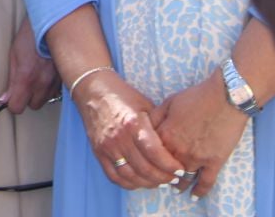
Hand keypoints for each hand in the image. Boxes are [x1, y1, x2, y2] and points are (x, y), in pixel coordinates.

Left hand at [2, 18, 58, 113]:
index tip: (12, 98)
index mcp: (26, 78)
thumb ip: (11, 80)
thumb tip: (5, 98)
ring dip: (40, 93)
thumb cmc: (32, 35)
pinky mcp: (64, 78)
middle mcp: (42, 83)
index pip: (17, 107)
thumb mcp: (14, 55)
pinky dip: (51, 87)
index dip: (13, 104)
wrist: (54, 23)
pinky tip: (47, 75)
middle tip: (25, 84)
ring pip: (46, 100)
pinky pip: (56, 92)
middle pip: (33, 106)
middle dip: (28, 98)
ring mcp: (55, 82)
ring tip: (37, 77)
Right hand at [73, 69, 186, 190]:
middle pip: (144, 169)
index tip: (180, 169)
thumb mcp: (145, 105)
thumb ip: (157, 126)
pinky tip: (140, 182)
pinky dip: (129, 184)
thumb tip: (173, 147)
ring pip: (130, 176)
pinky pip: (114, 176)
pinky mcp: (98, 152)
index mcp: (133, 124)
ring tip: (159, 182)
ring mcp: (107, 147)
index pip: (155, 153)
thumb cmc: (123, 95)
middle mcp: (119, 138)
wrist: (93, 90)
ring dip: (148, 183)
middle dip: (163, 178)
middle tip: (174, 178)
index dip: (170, 165)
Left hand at [151, 74, 252, 198]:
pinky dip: (200, 192)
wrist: (224, 97)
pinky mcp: (214, 161)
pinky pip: (206, 182)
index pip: (149, 154)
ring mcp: (196, 157)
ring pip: (183, 179)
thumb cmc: (197, 96)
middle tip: (160, 179)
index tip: (147, 165)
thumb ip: (156, 116)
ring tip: (175, 187)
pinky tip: (195, 196)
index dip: (147, 160)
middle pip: (164, 170)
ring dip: (178, 185)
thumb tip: (145, 127)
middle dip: (161, 176)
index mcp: (165, 134)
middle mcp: (178, 149)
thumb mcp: (170, 101)